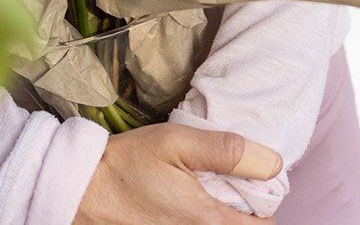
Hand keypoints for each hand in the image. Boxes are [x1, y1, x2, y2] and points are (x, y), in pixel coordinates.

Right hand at [73, 121, 281, 224]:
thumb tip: (272, 162)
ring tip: (207, 189)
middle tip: (230, 183)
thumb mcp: (176, 143)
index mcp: (208, 220)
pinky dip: (203, 217)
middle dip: (245, 211)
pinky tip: (188, 199)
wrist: (86, 189)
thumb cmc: (129, 164)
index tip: (252, 180)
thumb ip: (225, 151)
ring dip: (224, 214)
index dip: (266, 203)